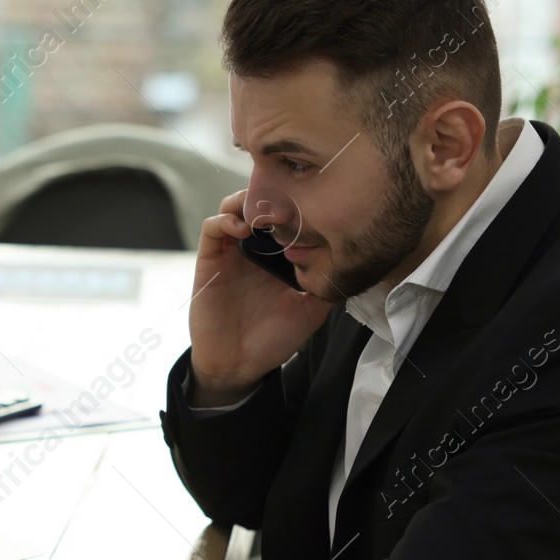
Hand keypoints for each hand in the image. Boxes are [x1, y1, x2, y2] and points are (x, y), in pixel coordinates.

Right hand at [188, 190, 332, 405]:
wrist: (239, 364)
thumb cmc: (272, 340)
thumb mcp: (311, 312)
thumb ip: (325, 287)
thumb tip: (350, 265)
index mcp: (279, 257)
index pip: (285, 216)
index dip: (295, 204)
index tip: (311, 203)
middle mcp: (255, 250)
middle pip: (259, 204)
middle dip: (271, 194)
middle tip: (287, 201)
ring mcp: (231, 253)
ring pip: (233, 207)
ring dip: (246, 201)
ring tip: (263, 212)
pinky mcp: (210, 260)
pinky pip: (211, 228)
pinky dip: (224, 220)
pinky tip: (241, 229)